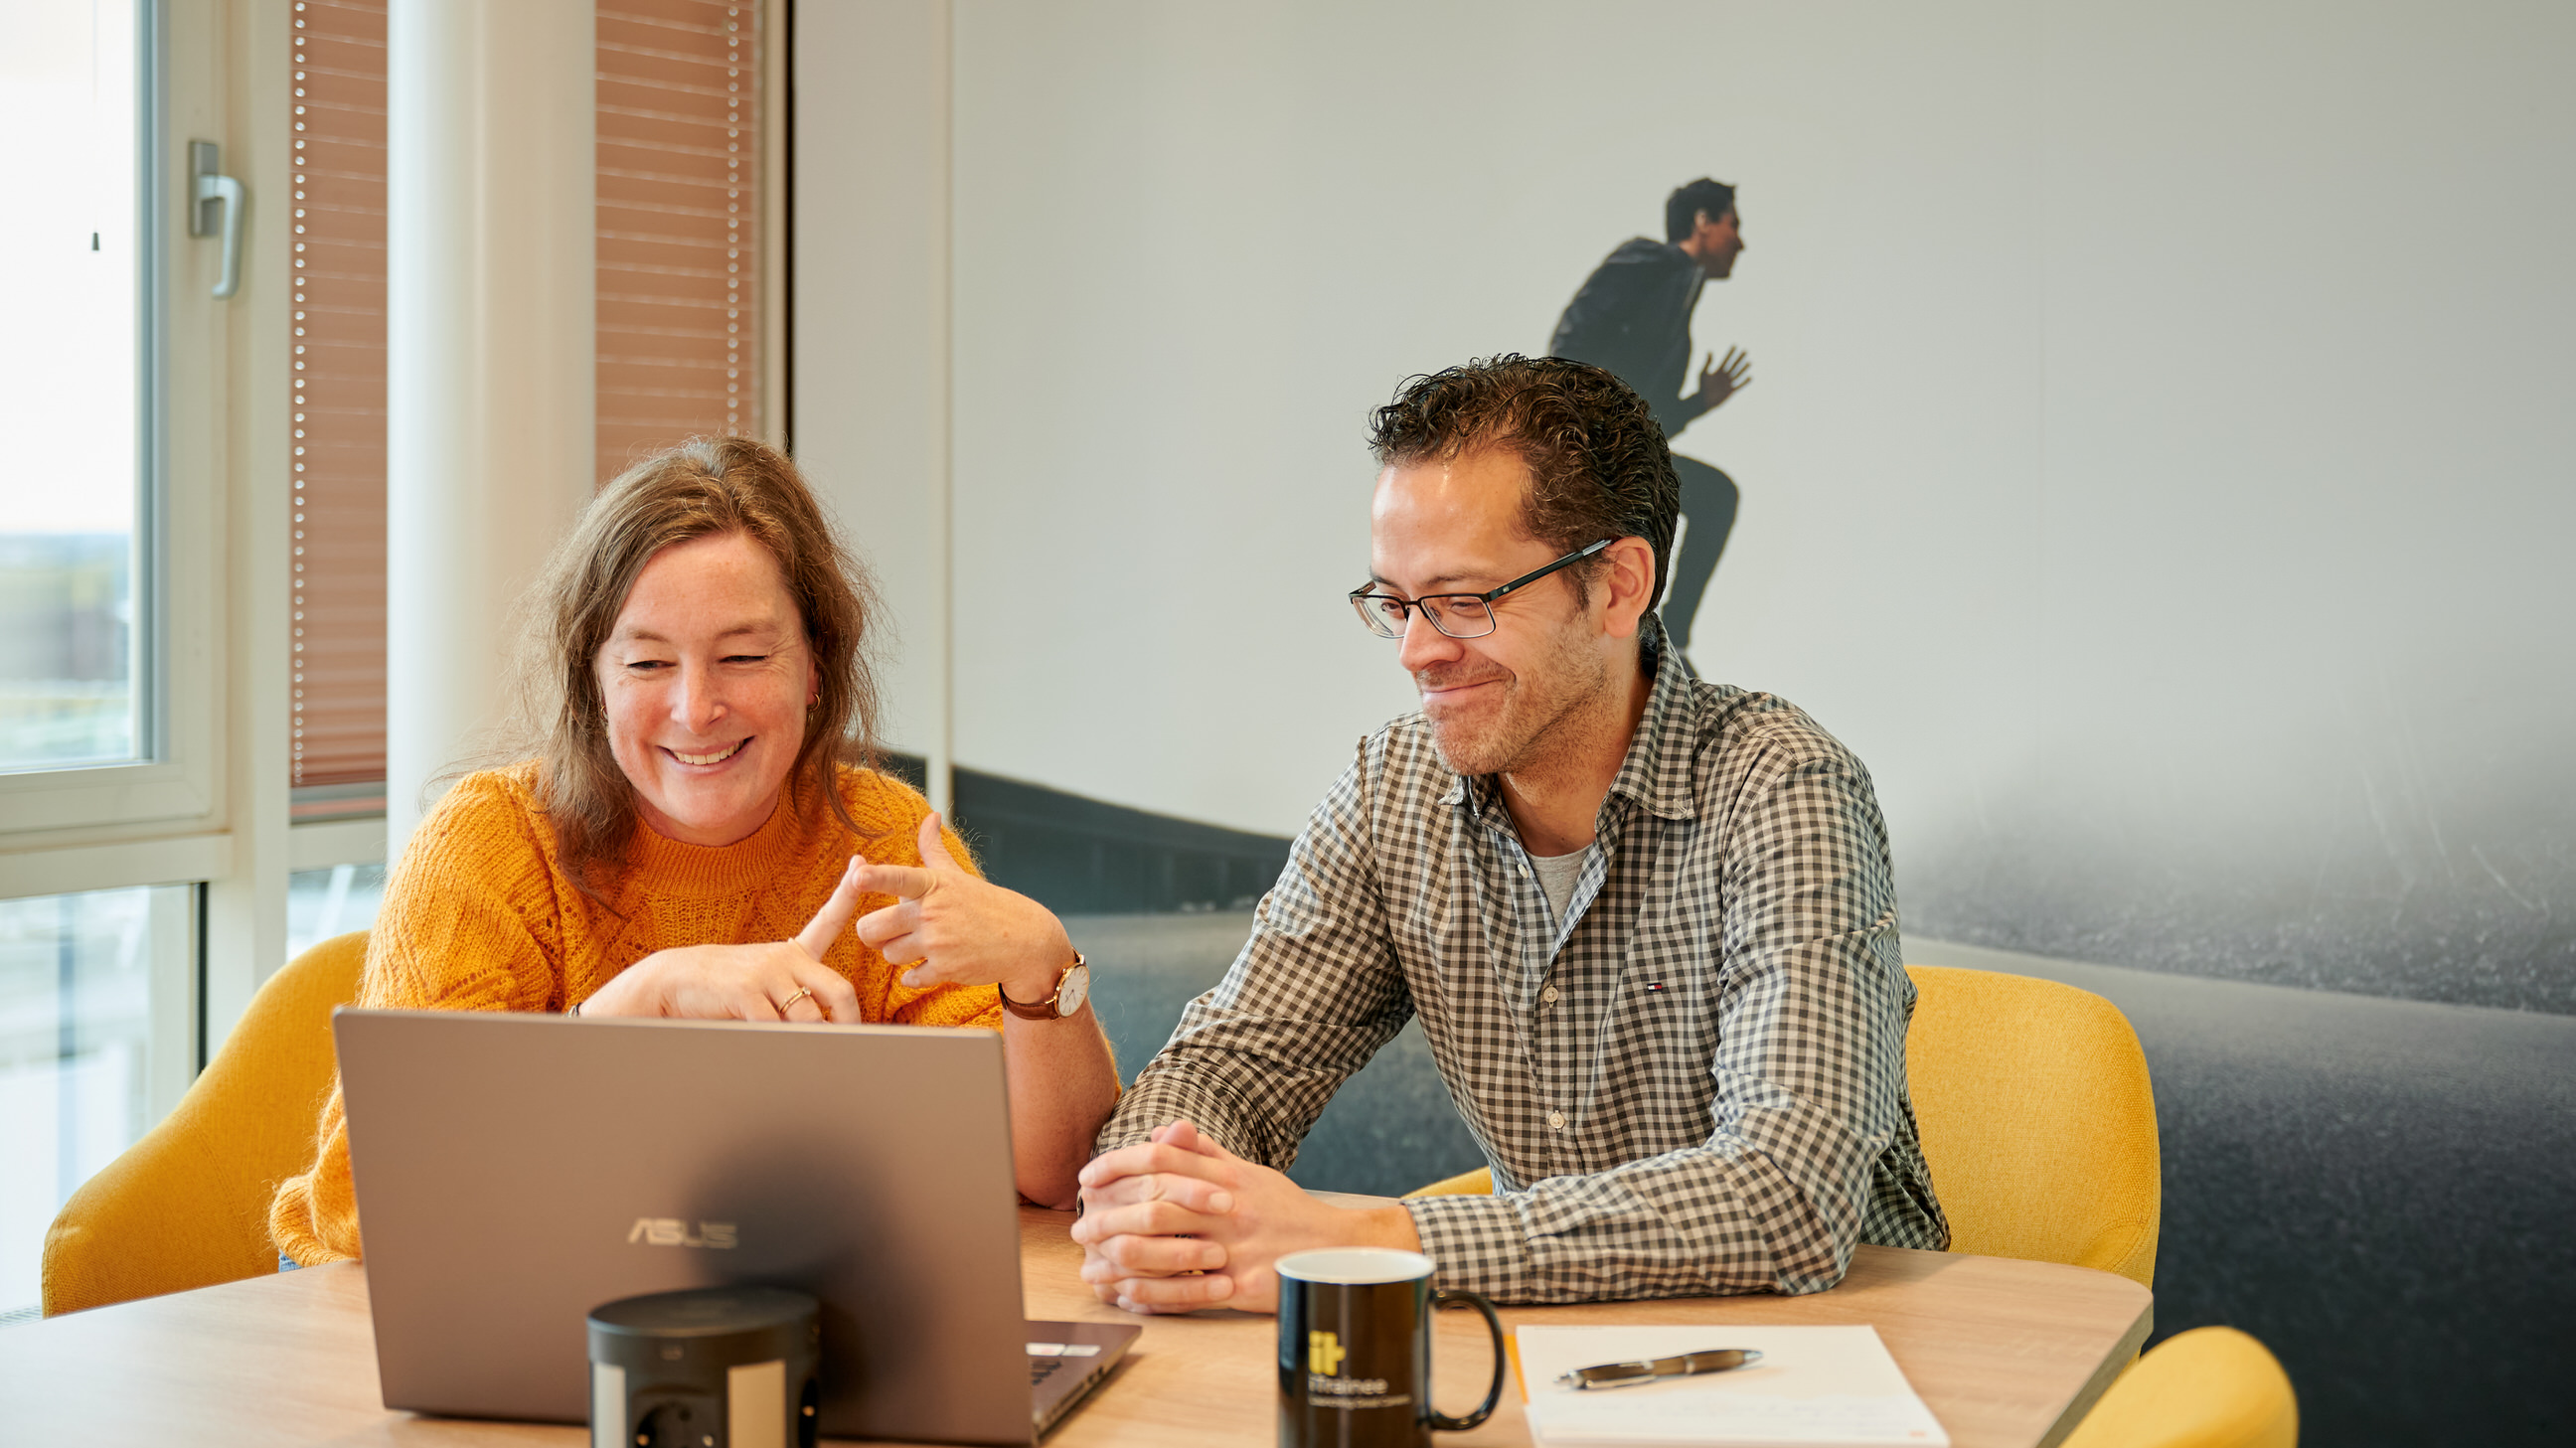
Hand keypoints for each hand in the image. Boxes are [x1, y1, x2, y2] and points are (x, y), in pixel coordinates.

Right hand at [579, 859, 867, 1022]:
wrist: (671, 982)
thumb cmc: (722, 989)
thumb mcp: (764, 984)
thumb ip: (795, 999)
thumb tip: (827, 1028)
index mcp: (791, 953)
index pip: (827, 920)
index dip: (848, 893)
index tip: (861, 866)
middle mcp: (784, 957)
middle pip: (839, 989)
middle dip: (849, 1020)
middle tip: (851, 1041)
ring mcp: (766, 973)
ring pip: (810, 1017)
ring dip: (811, 1040)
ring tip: (806, 1053)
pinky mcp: (746, 992)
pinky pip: (778, 1027)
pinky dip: (782, 1044)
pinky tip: (776, 1048)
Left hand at [852, 813, 1078, 1006]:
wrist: (1024, 939)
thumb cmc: (986, 904)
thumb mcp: (957, 874)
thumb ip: (933, 848)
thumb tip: (930, 816)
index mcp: (932, 885)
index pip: (898, 878)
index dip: (875, 878)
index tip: (857, 875)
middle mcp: (932, 912)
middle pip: (871, 928)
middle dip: (873, 932)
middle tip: (887, 931)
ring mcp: (938, 942)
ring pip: (888, 954)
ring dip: (898, 953)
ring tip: (919, 945)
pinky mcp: (945, 969)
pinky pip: (910, 978)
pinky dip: (915, 976)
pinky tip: (931, 965)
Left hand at [1071, 1120, 1421, 1314]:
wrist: (1338, 1250)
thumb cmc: (1287, 1211)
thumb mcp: (1250, 1173)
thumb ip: (1205, 1153)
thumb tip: (1162, 1130)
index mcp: (1228, 1177)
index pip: (1163, 1160)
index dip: (1118, 1166)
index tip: (1087, 1177)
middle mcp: (1230, 1209)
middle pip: (1157, 1207)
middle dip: (1111, 1218)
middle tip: (1080, 1228)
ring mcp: (1237, 1248)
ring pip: (1168, 1253)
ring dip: (1123, 1262)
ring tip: (1093, 1268)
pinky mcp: (1244, 1285)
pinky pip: (1189, 1293)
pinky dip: (1155, 1297)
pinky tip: (1129, 1298)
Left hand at [1691, 346, 1751, 415]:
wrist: (1703, 401)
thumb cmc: (1701, 387)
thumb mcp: (1703, 373)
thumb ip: (1707, 363)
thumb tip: (1710, 350)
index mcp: (1717, 371)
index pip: (1726, 360)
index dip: (1730, 353)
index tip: (1735, 345)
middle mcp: (1724, 376)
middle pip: (1733, 365)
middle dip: (1739, 358)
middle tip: (1745, 350)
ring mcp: (1728, 383)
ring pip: (1738, 374)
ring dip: (1743, 369)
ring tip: (1750, 362)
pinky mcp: (1731, 391)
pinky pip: (1739, 386)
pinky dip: (1745, 382)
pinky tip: (1750, 377)